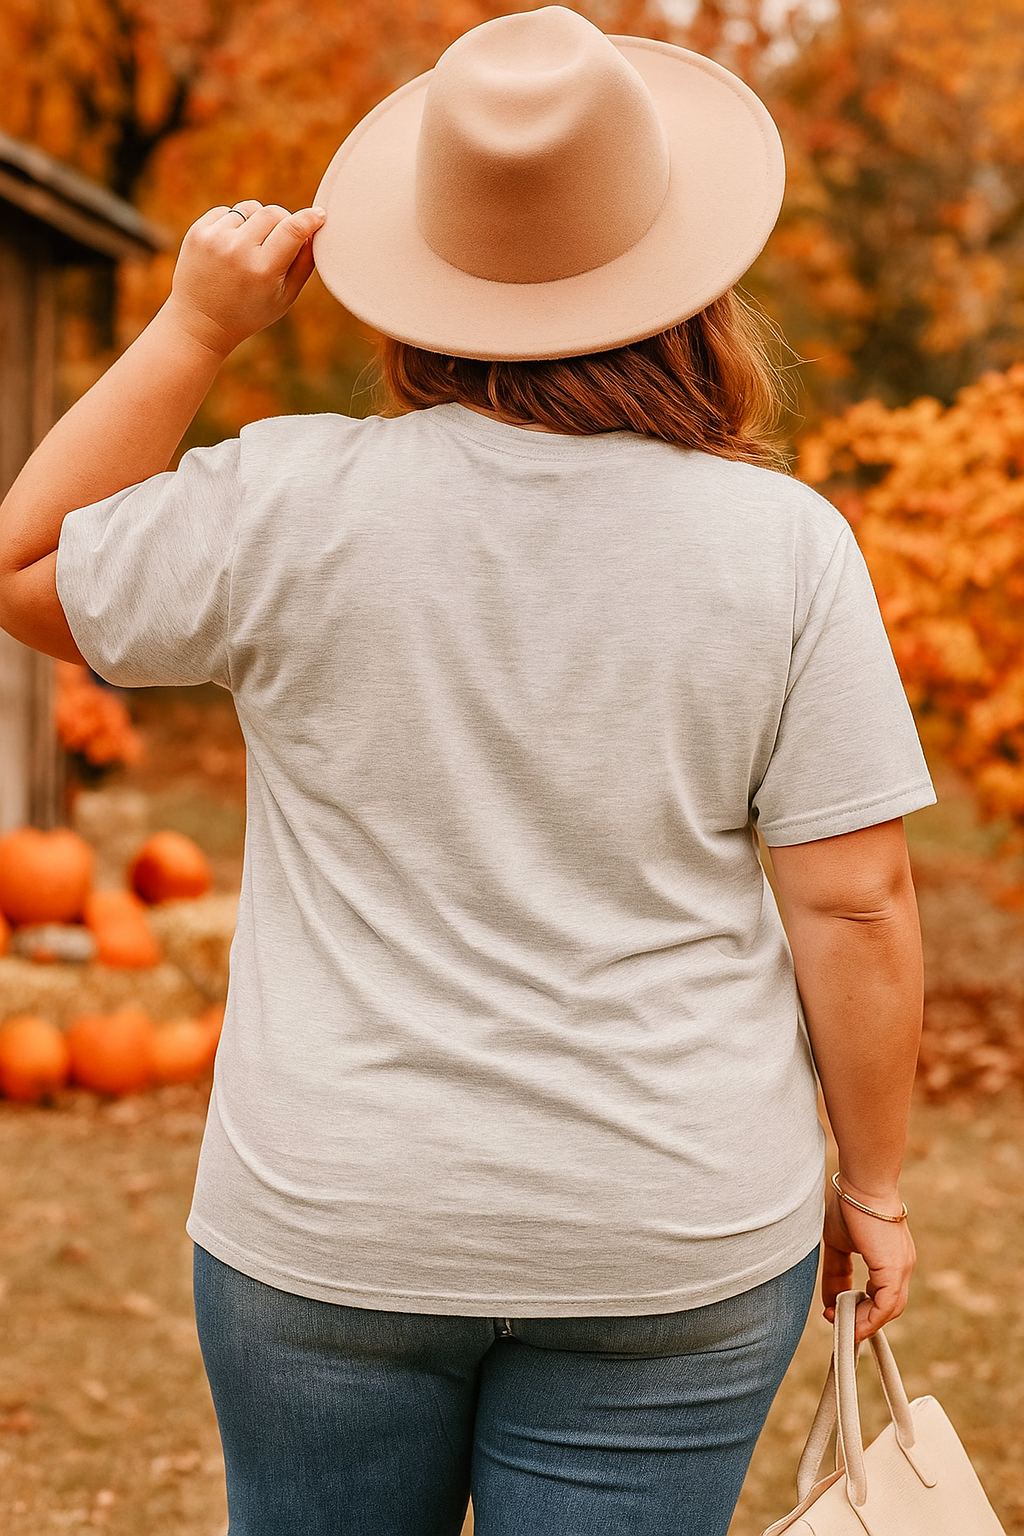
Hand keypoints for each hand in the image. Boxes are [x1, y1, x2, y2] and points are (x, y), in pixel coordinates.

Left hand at [165, 200, 325, 358]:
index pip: (293, 229)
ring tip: (253, 247)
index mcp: (263, 270)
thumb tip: (315, 230)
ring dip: (258, 222)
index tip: (319, 215)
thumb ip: (305, 264)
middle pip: (273, 212)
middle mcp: (237, 250)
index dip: (310, 218)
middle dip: (284, 220)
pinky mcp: (198, 232)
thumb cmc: (249, 312)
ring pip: (250, 208)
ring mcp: (214, 239)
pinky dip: (235, 224)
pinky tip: (232, 247)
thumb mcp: (285, 297)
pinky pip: (227, 211)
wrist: (201, 322)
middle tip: (283, 238)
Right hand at [821, 1178, 915, 1342]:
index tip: (834, 1312)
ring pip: (888, 1310)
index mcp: (890, 1258)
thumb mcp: (837, 1243)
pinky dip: (869, 1320)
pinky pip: (886, 1306)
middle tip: (836, 1323)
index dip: (857, 1307)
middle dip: (860, 1320)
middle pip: (886, 1306)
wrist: (861, 1184)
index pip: (878, 1293)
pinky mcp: (895, 1270)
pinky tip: (851, 1325)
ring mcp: (901, 1269)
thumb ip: (835, 1271)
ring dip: (864, 1323)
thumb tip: (828, 1298)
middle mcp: (901, 1266)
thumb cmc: (848, 1203)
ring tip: (841, 1327)